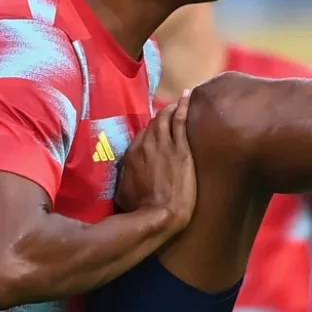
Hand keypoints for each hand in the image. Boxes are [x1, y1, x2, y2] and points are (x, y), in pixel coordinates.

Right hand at [116, 90, 196, 235]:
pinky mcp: (181, 149)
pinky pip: (180, 120)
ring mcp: (163, 145)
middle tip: (168, 112)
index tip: (155, 130)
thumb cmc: (141, 210)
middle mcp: (145, 145)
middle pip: (153, 124)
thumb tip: (125, 179)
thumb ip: (125, 180)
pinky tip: (187, 96)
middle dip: (160, 117)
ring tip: (177, 101)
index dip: (149, 132)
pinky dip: (183, 106)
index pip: (140, 136)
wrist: (160, 215)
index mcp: (131, 155)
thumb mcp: (123, 194)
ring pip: (165, 118)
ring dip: (170, 107)